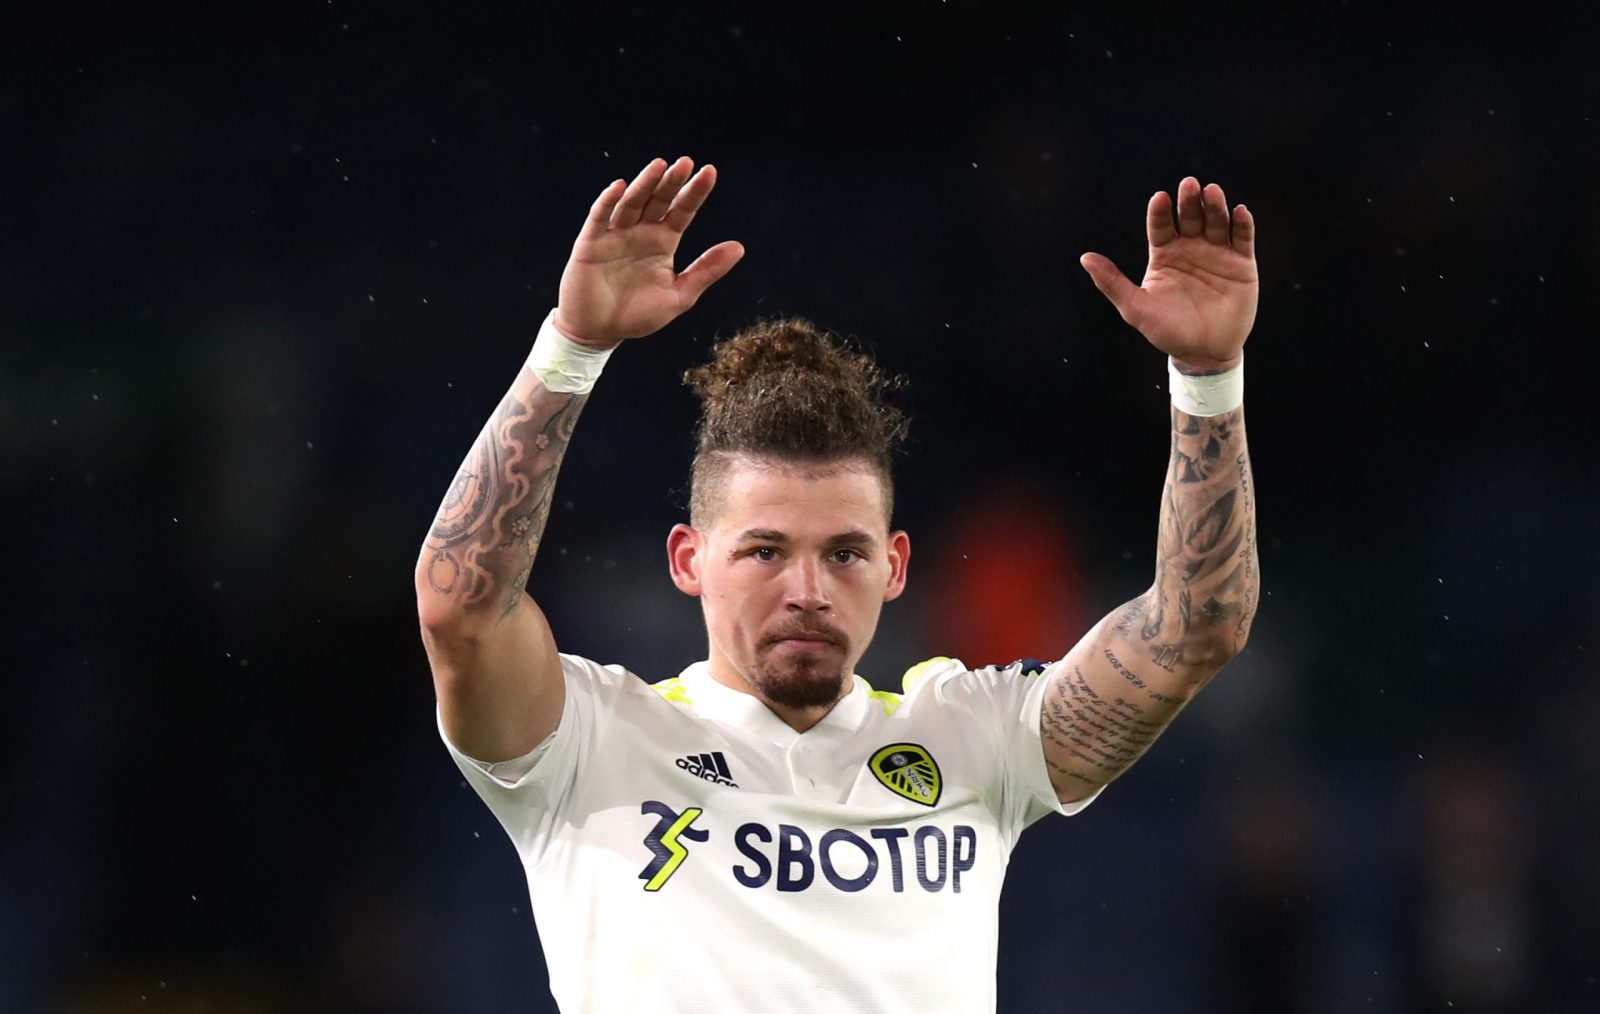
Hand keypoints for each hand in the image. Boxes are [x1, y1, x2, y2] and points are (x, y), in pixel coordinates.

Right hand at [553, 156, 744, 348]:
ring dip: (645, 184)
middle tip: (686, 163)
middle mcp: (640, 232)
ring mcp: (615, 235)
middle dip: (671, 182)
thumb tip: (740, 247)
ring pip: (631, 203)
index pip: (682, 211)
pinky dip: (608, 202)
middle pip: (658, 200)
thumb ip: (706, 271)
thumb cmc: (638, 315)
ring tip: (659, 166)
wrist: (599, 332)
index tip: (710, 172)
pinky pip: (599, 218)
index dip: (695, 192)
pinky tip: (620, 187)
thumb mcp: (679, 295)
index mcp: (663, 242)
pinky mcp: (590, 243)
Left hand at [1079, 177, 1256, 371]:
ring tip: (1212, 192)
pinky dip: (1242, 224)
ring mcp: (1217, 253)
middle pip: (1189, 217)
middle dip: (1189, 201)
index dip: (1159, 212)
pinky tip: (1239, 212)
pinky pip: (1242, 238)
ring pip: (1216, 222)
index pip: (1160, 226)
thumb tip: (1085, 258)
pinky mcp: (1241, 263)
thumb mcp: (1136, 308)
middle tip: (1189, 185)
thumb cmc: (1167, 331)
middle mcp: (1190, 248)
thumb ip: (1112, 283)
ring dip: (1215, 206)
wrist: (1204, 354)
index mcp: (1164, 255)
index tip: (1159, 198)